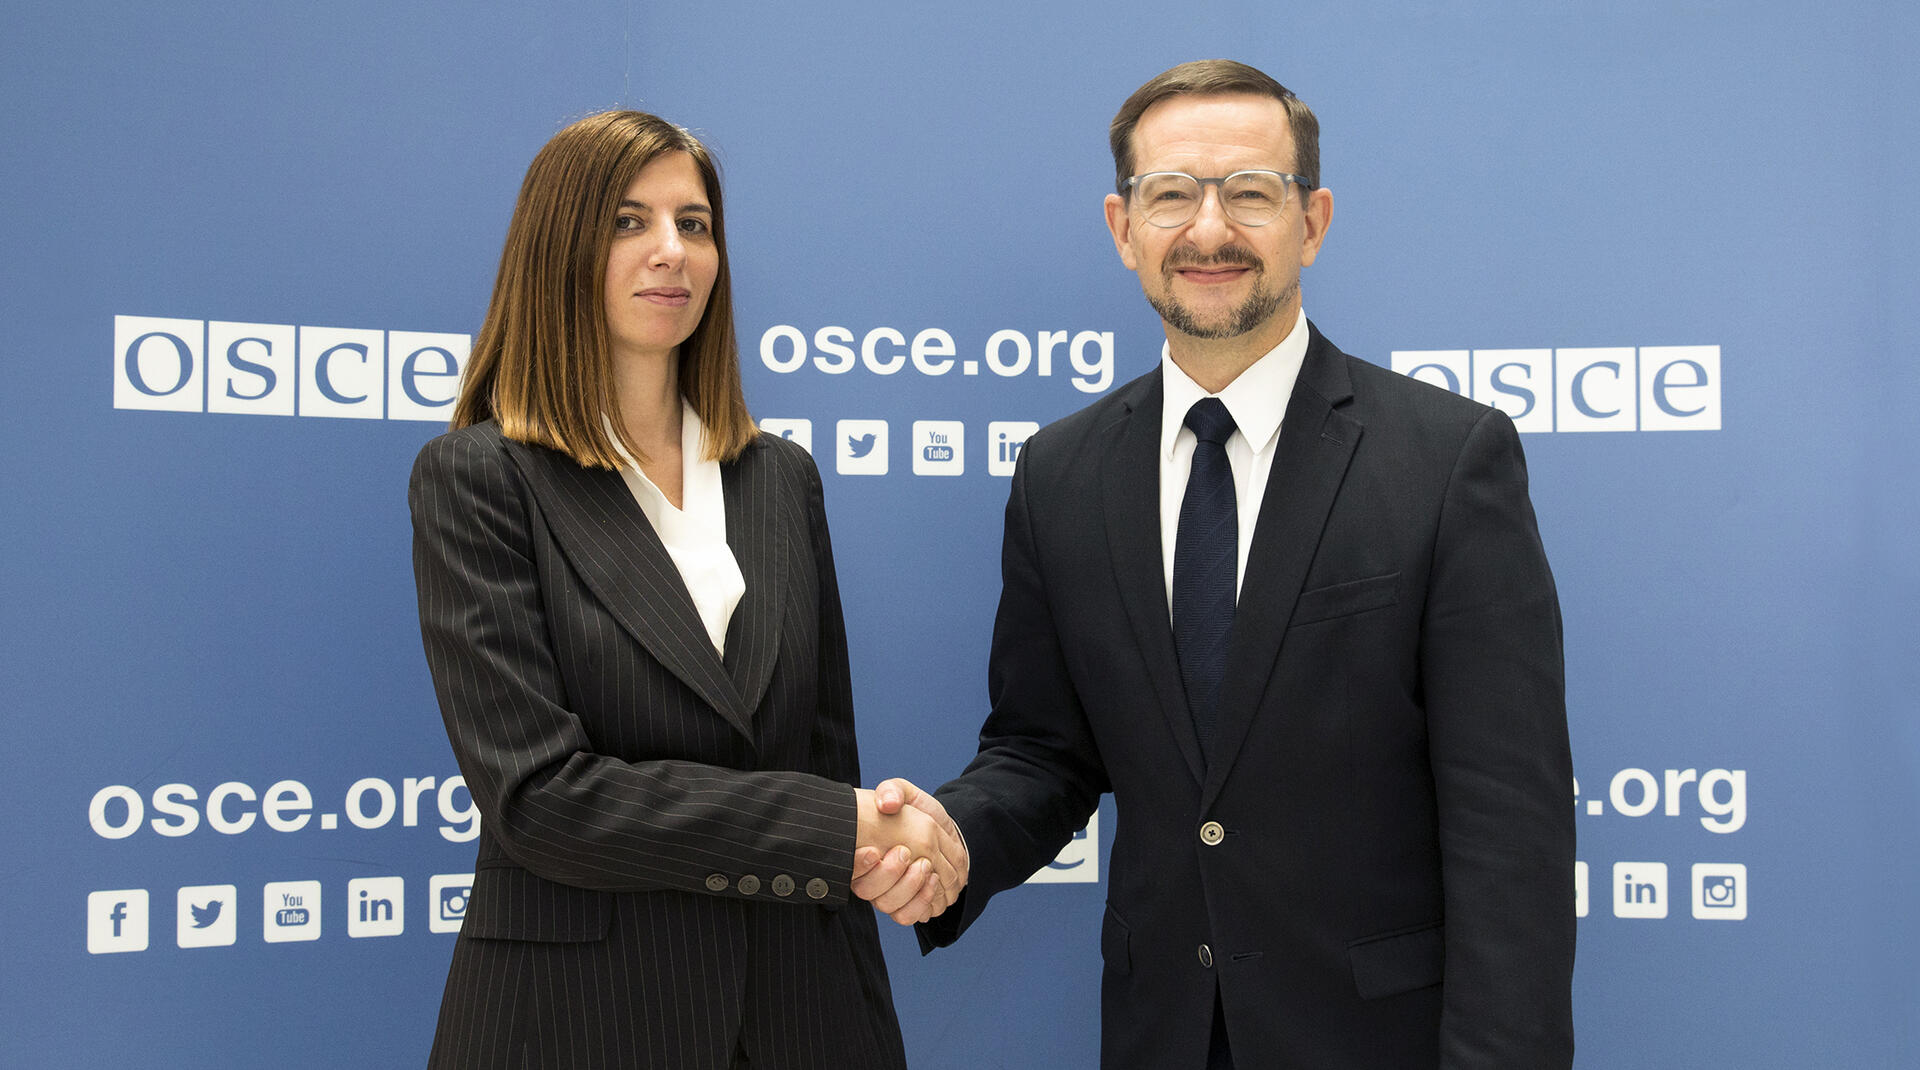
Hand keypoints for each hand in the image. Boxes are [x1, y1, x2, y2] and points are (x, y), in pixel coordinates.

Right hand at [850, 778, 968, 924]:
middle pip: (867, 890)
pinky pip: (907, 916)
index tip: (872, 851)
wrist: (942, 833)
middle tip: (907, 853)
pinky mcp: (906, 907)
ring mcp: (886, 895)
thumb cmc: (917, 813)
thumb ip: (892, 791)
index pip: (847, 866)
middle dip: (888, 873)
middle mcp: (869, 878)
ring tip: (926, 867)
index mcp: (860, 851)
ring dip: (908, 888)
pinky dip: (921, 902)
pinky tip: (933, 881)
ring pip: (887, 906)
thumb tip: (887, 803)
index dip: (857, 864)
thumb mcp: (904, 793)